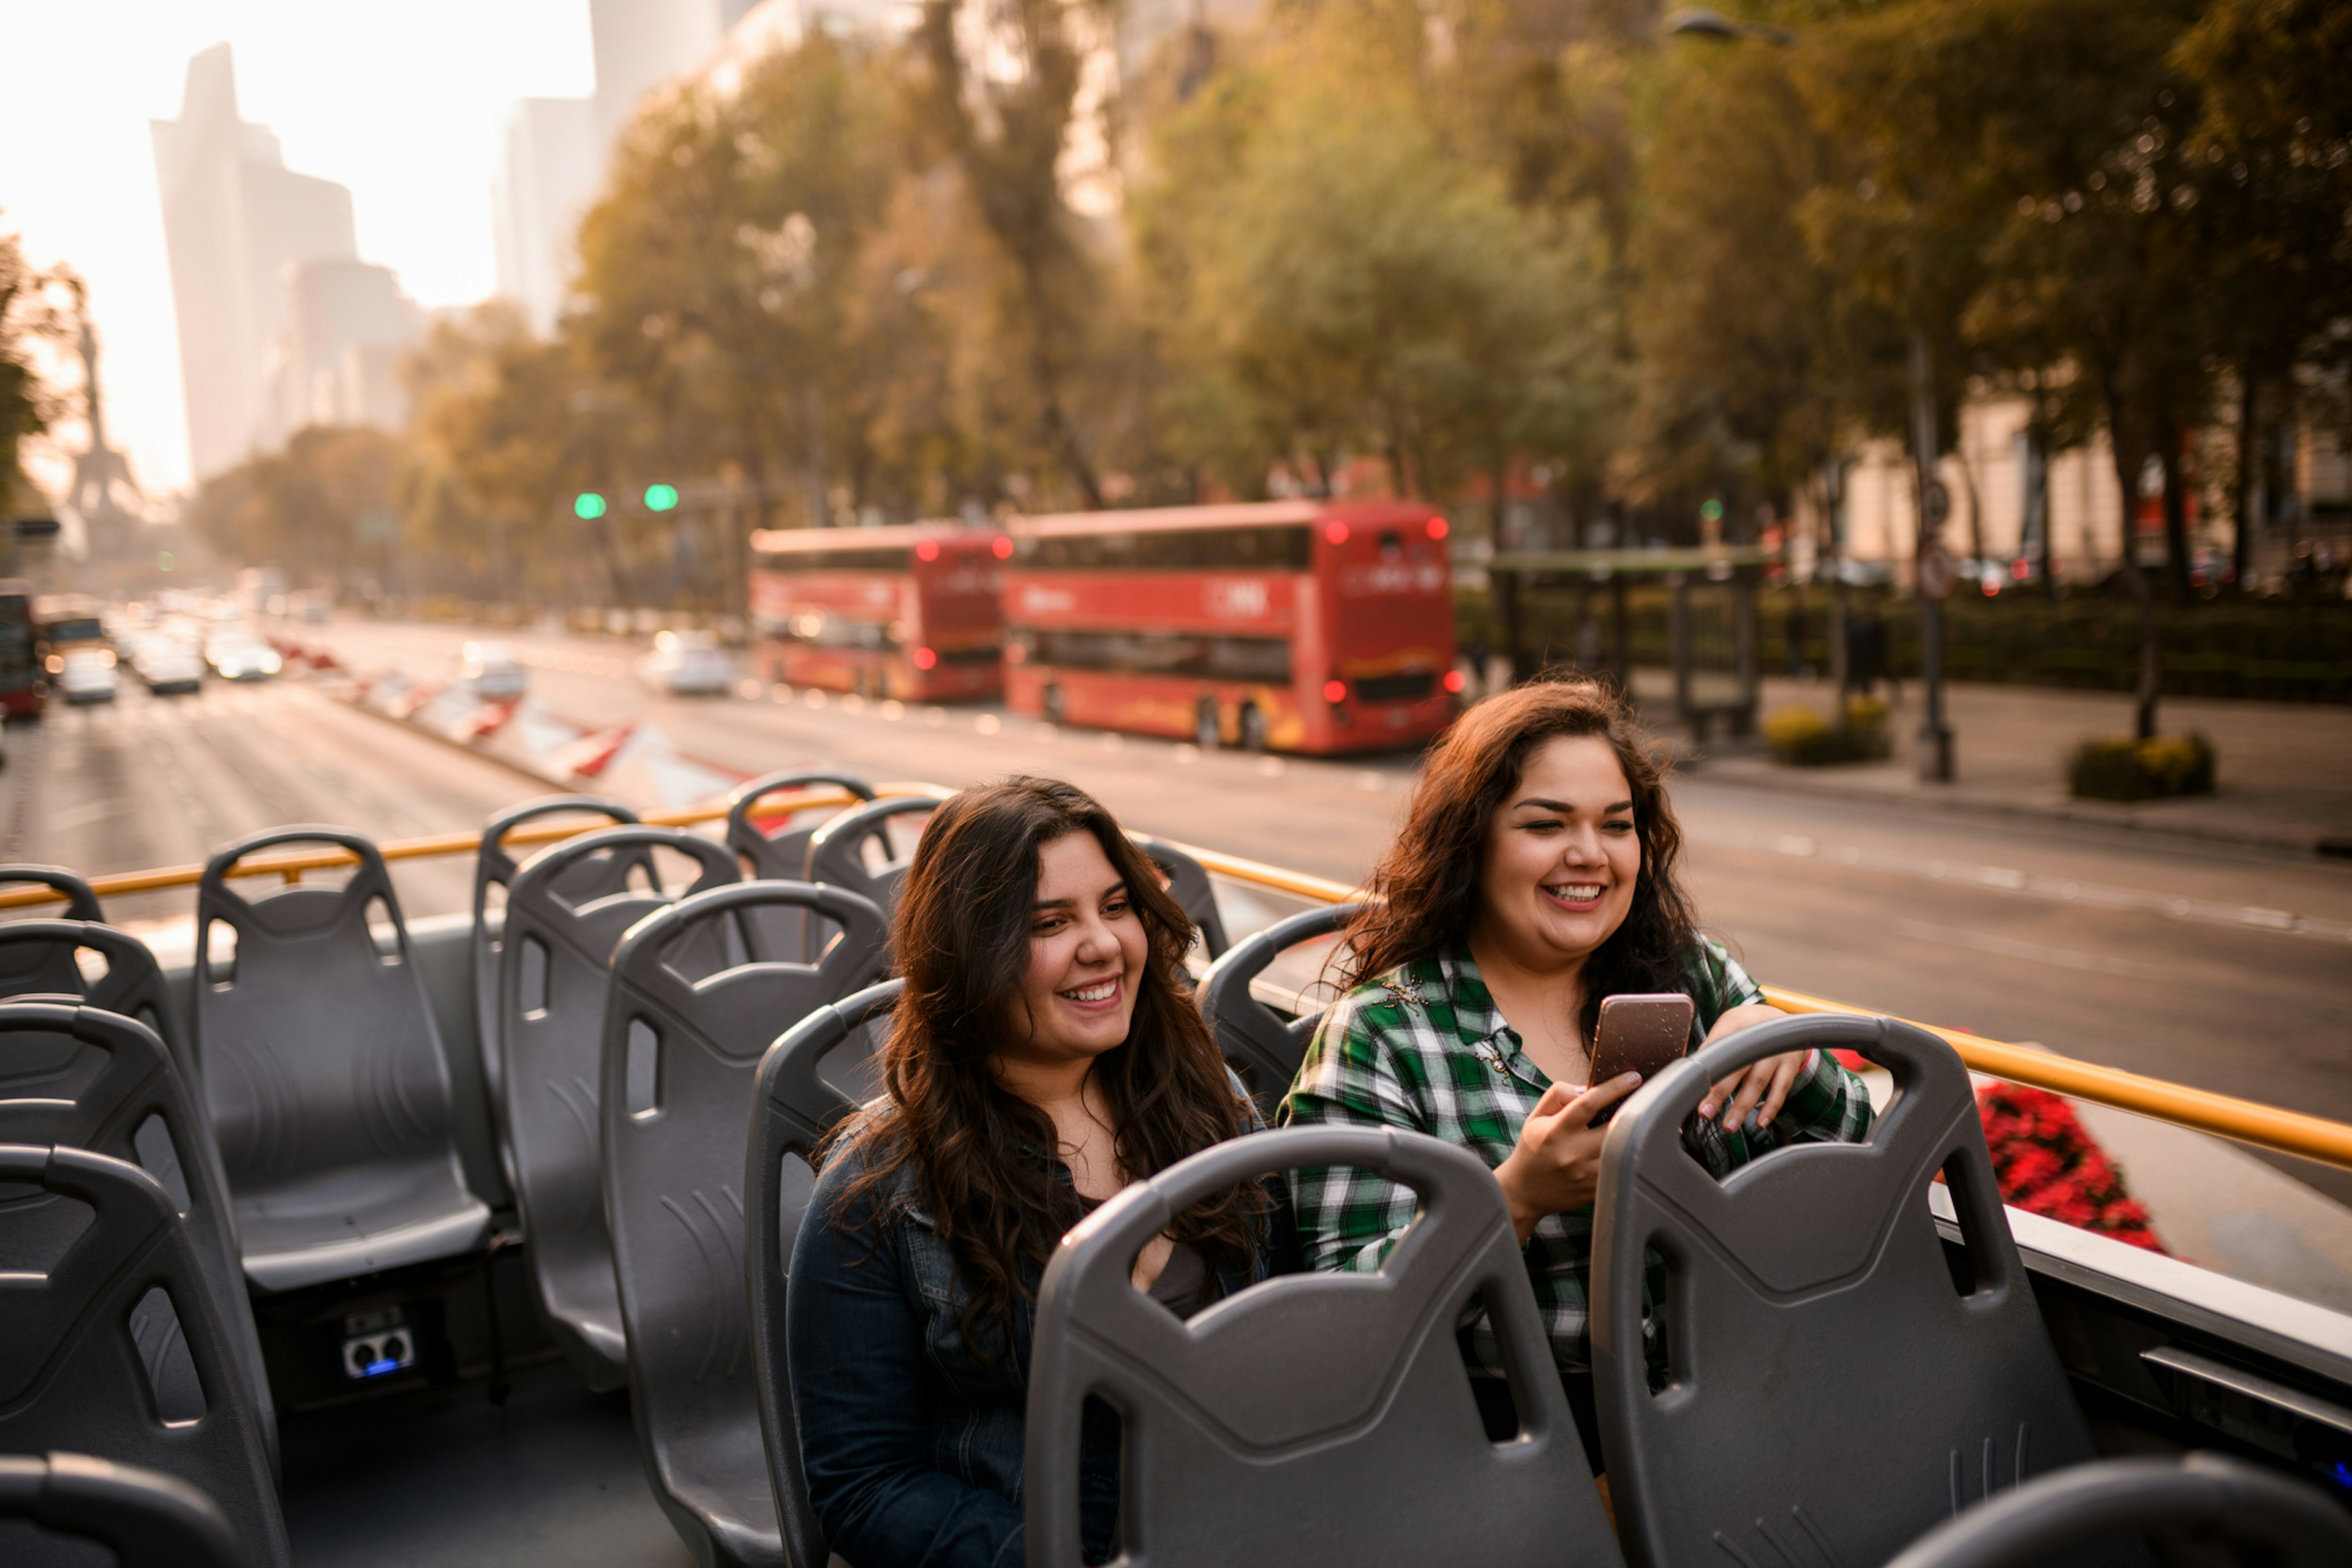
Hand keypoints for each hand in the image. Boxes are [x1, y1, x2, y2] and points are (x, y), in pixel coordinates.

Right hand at [1494, 1072, 1643, 1243]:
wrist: (1525, 1190)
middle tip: (1644, 1101)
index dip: (1614, 1087)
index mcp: (1556, 1131)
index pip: (1589, 1103)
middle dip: (1633, 1111)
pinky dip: (1627, 1157)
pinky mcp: (1595, 1190)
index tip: (1633, 1077)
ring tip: (1640, 1123)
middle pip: (1614, 1128)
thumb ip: (1558, 1095)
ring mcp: (1585, 1174)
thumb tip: (1587, 1088)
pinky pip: (1619, 1170)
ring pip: (1621, 1150)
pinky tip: (1628, 1148)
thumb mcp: (1536, 1117)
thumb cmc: (1533, 1148)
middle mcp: (1572, 1152)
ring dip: (1633, 1135)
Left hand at [1697, 1004, 1805, 1132]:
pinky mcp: (1790, 1065)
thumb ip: (1711, 1048)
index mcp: (1735, 1026)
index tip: (1695, 1090)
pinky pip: (1781, 1090)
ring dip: (1742, 1107)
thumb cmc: (1745, 1027)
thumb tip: (1690, 1071)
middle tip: (1705, 1112)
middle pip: (1736, 1068)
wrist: (1779, 1018)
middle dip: (1719, 1093)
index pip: (1717, 1050)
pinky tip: (1761, 1121)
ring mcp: (1775, 1052)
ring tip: (1730, 1126)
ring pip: (1757, 1083)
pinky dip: (1771, 1107)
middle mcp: (1757, 1039)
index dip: (1707, 1070)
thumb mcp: (1726, 1027)